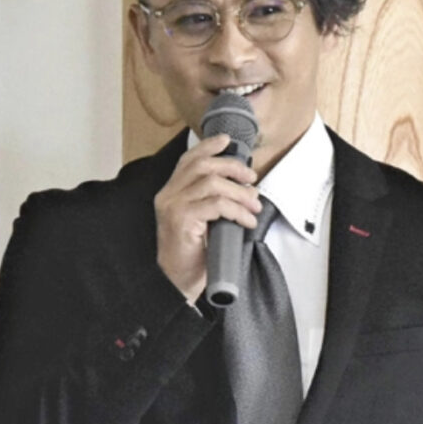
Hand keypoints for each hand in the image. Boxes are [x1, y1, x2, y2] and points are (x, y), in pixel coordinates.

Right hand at [154, 133, 260, 302]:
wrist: (177, 282)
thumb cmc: (191, 254)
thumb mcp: (201, 221)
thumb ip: (211, 201)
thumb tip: (244, 186)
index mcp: (170, 192)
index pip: (188, 160)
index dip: (208, 147)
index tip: (227, 141)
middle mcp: (168, 196)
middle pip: (203, 166)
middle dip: (232, 168)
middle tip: (252, 179)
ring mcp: (173, 207)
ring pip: (212, 184)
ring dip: (240, 193)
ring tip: (254, 205)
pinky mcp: (182, 221)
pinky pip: (216, 205)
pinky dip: (237, 210)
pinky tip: (246, 220)